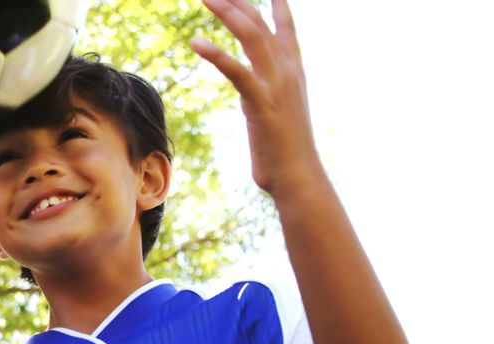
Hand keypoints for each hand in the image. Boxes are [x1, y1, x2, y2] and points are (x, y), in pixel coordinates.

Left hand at [191, 0, 323, 196]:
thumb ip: (266, 96)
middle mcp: (288, 72)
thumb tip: (254, 95)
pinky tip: (195, 42)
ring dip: (228, 13)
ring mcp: (277, 85)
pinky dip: (216, 54)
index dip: (277, 5)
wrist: (298, 176)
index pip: (286, 28)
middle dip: (240, 1)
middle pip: (262, 25)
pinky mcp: (261, 102)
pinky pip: (237, 70)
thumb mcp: (277, 114)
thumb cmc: (284, 152)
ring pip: (252, 37)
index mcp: (294, 73)